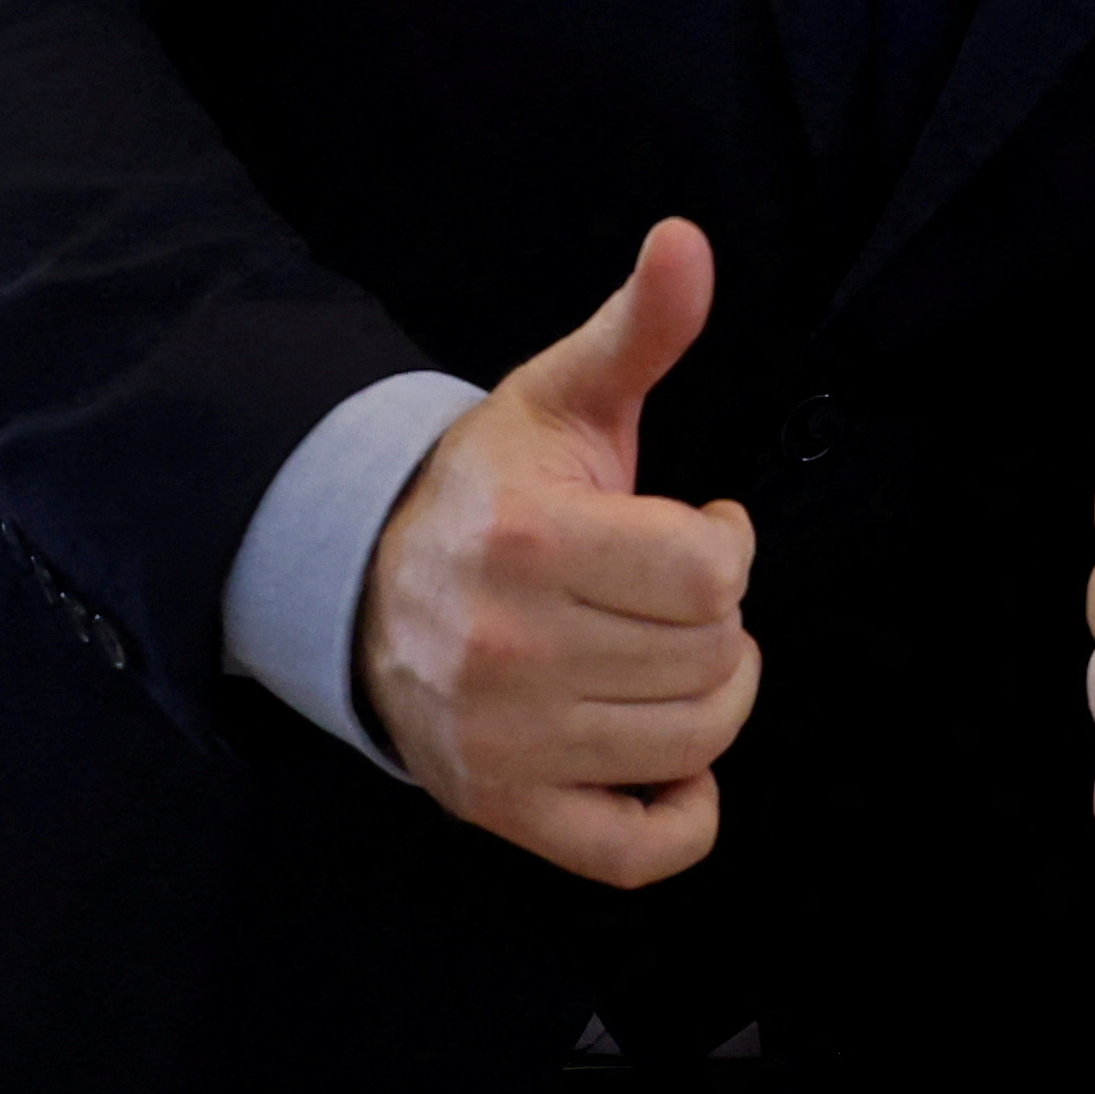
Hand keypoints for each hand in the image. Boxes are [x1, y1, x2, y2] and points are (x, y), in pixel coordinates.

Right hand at [356, 217, 761, 886]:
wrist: (366, 580)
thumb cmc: (492, 486)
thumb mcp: (563, 397)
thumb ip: (639, 328)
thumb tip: (689, 240)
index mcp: (528, 542)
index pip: (714, 576)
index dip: (728, 547)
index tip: (697, 528)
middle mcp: (506, 651)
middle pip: (713, 659)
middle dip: (719, 619)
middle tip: (674, 592)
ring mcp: (501, 741)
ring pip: (693, 744)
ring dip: (711, 698)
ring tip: (669, 651)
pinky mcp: (501, 809)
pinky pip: (638, 854)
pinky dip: (683, 816)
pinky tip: (673, 759)